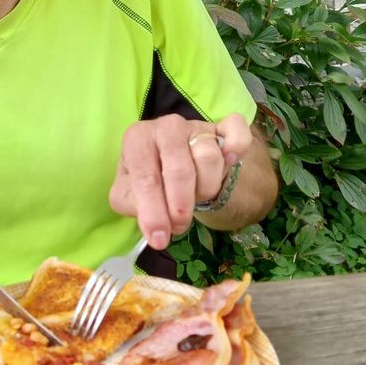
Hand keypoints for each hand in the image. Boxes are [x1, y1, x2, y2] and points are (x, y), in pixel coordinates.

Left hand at [108, 113, 253, 247]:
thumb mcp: (128, 196)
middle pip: (180, 170)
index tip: (160, 239)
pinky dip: (237, 150)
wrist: (167, 161)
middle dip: (181, 206)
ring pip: (210, 158)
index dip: (154, 213)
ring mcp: (195, 125)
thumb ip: (137, 210)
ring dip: (205, 188)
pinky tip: (229, 163)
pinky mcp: (220, 129)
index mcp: (138, 139)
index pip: (146, 178)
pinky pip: (237, 136)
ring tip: (195, 196)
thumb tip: (158, 232)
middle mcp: (166, 126)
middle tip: (179, 225)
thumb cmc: (146, 179)